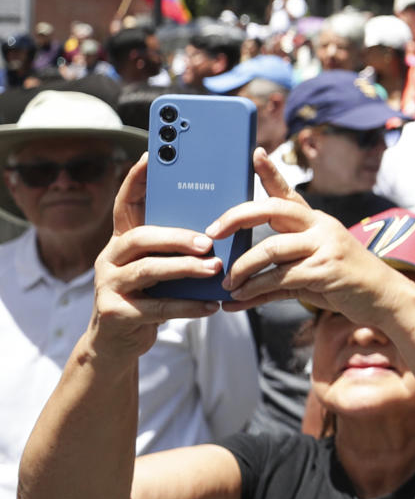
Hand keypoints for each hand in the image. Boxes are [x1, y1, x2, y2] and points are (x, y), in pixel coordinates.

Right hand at [90, 156, 225, 362]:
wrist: (118, 343)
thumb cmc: (149, 297)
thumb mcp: (161, 268)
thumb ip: (177, 248)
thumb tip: (222, 226)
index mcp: (122, 241)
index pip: (126, 204)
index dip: (137, 179)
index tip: (154, 155)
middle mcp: (110, 258)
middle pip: (140, 237)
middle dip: (176, 235)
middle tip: (207, 241)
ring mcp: (108, 286)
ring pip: (147, 269)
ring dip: (185, 268)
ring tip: (215, 269)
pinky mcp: (114, 314)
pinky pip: (156, 307)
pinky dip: (188, 305)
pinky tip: (212, 305)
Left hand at [208, 152, 383, 318]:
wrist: (384, 297)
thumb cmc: (344, 282)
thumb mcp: (311, 269)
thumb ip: (276, 273)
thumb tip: (236, 289)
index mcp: (316, 221)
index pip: (288, 192)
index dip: (270, 172)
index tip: (254, 153)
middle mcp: (320, 226)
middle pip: (273, 209)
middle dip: (237, 217)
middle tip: (212, 231)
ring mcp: (325, 246)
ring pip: (271, 248)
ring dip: (243, 267)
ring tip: (228, 283)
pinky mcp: (326, 270)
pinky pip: (280, 277)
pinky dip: (255, 290)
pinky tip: (240, 298)